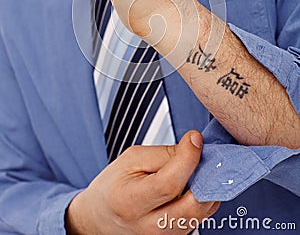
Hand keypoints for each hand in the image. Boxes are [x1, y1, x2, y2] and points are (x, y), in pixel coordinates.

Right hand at [65, 131, 219, 234]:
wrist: (102, 217)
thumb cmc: (114, 186)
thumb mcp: (131, 159)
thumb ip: (163, 154)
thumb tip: (194, 147)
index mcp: (130, 201)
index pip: (169, 183)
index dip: (188, 157)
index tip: (195, 138)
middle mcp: (148, 227)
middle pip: (193, 206)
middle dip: (206, 176)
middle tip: (203, 154)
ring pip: (201, 214)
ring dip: (207, 187)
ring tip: (197, 167)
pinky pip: (200, 219)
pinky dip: (203, 198)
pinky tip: (195, 183)